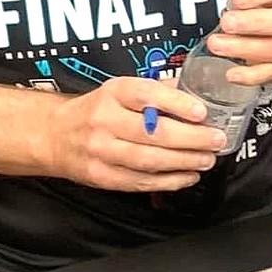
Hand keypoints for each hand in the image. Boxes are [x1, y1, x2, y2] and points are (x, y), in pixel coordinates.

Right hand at [47, 75, 225, 192]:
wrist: (54, 135)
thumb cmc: (96, 110)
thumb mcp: (120, 90)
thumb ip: (157, 91)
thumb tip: (197, 92)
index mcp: (113, 93)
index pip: (146, 95)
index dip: (176, 103)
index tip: (202, 111)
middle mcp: (104, 120)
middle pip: (153, 132)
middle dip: (191, 138)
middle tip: (216, 140)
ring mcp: (102, 151)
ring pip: (149, 160)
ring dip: (184, 162)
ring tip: (207, 159)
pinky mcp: (102, 176)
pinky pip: (141, 182)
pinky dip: (169, 181)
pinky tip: (189, 176)